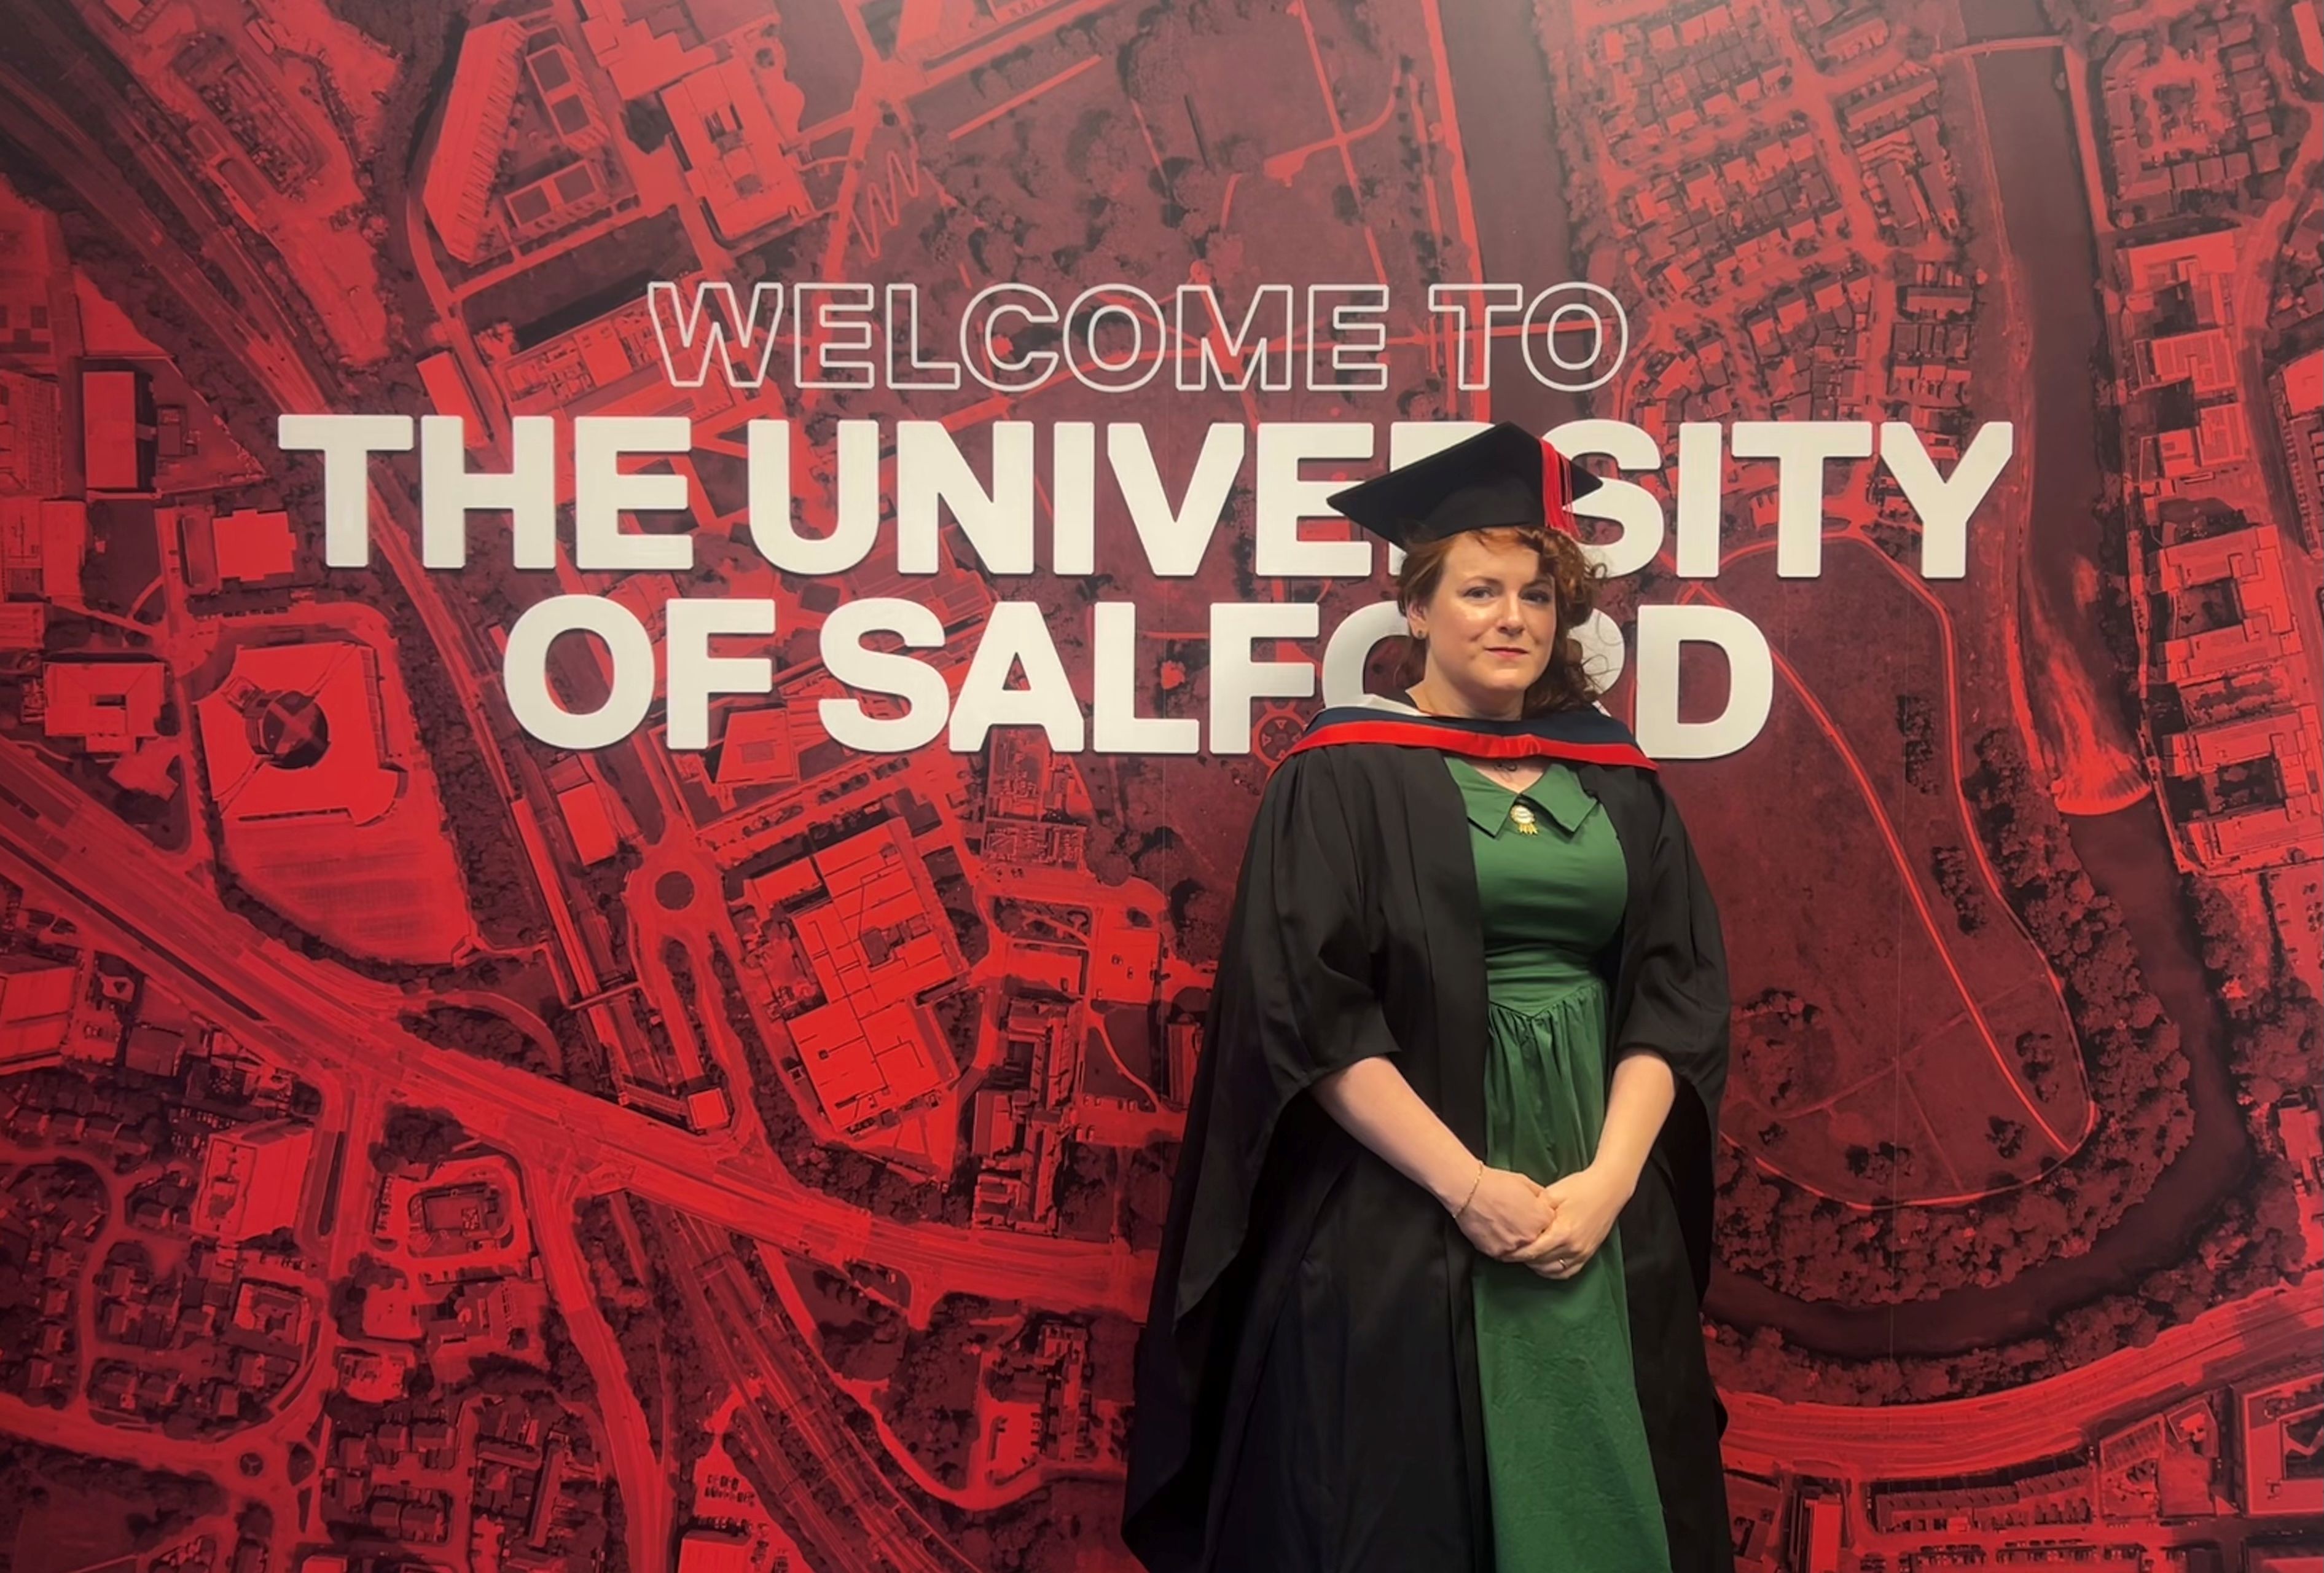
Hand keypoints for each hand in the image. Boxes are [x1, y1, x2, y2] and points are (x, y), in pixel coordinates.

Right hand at [1450, 1166, 1559, 1259]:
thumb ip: (1540, 1197)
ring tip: (1507, 1226)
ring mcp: (1513, 1247)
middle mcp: (1530, 1237)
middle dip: (1532, 1231)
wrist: (1469, 1190)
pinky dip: (1502, 1245)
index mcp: (1541, 1219)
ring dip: (1518, 1241)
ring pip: (1522, 1249)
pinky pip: (1505, 1253)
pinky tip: (1497, 1233)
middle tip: (1518, 1220)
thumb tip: (1546, 1204)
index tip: (1533, 1213)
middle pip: (1538, 1239)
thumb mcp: (1526, 1183)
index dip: (1541, 1218)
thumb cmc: (1497, 1183)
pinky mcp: (1496, 1253)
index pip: (1551, 1224)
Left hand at [1509, 1162, 1634, 1278]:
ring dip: (1536, 1265)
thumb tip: (1517, 1221)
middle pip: (1540, 1262)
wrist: (1609, 1188)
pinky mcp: (1589, 1254)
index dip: (1514, 1253)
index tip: (1501, 1251)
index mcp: (1563, 1232)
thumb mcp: (1553, 1193)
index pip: (1532, 1251)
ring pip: (1553, 1270)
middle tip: (1507, 1253)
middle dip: (1521, 1259)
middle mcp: (1573, 1247)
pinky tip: (1542, 1263)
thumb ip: (1535, 1210)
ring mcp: (1583, 1253)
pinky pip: (1568, 1272)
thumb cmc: (1581, 1187)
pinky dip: (1552, 1270)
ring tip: (1523, 1256)